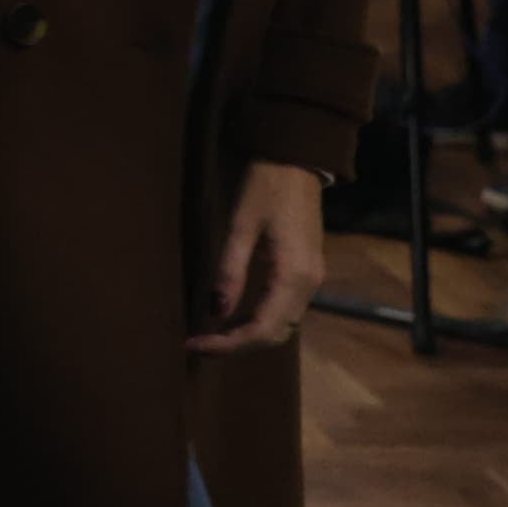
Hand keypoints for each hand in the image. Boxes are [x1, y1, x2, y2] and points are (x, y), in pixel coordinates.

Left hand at [192, 160, 329, 353]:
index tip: (195, 344)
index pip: (262, 328)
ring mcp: (312, 280)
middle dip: (238, 344)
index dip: (229, 344)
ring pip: (282, 325)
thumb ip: (230, 270)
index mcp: (294, 275)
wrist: (296, 161)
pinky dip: (260, 320)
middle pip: (275, 333)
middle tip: (199, 343)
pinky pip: (285, 309)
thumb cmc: (265, 187)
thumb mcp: (240, 226)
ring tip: (212, 334)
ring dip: (249, 335)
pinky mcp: (307, 272)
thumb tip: (217, 313)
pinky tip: (234, 316)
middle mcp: (310, 285)